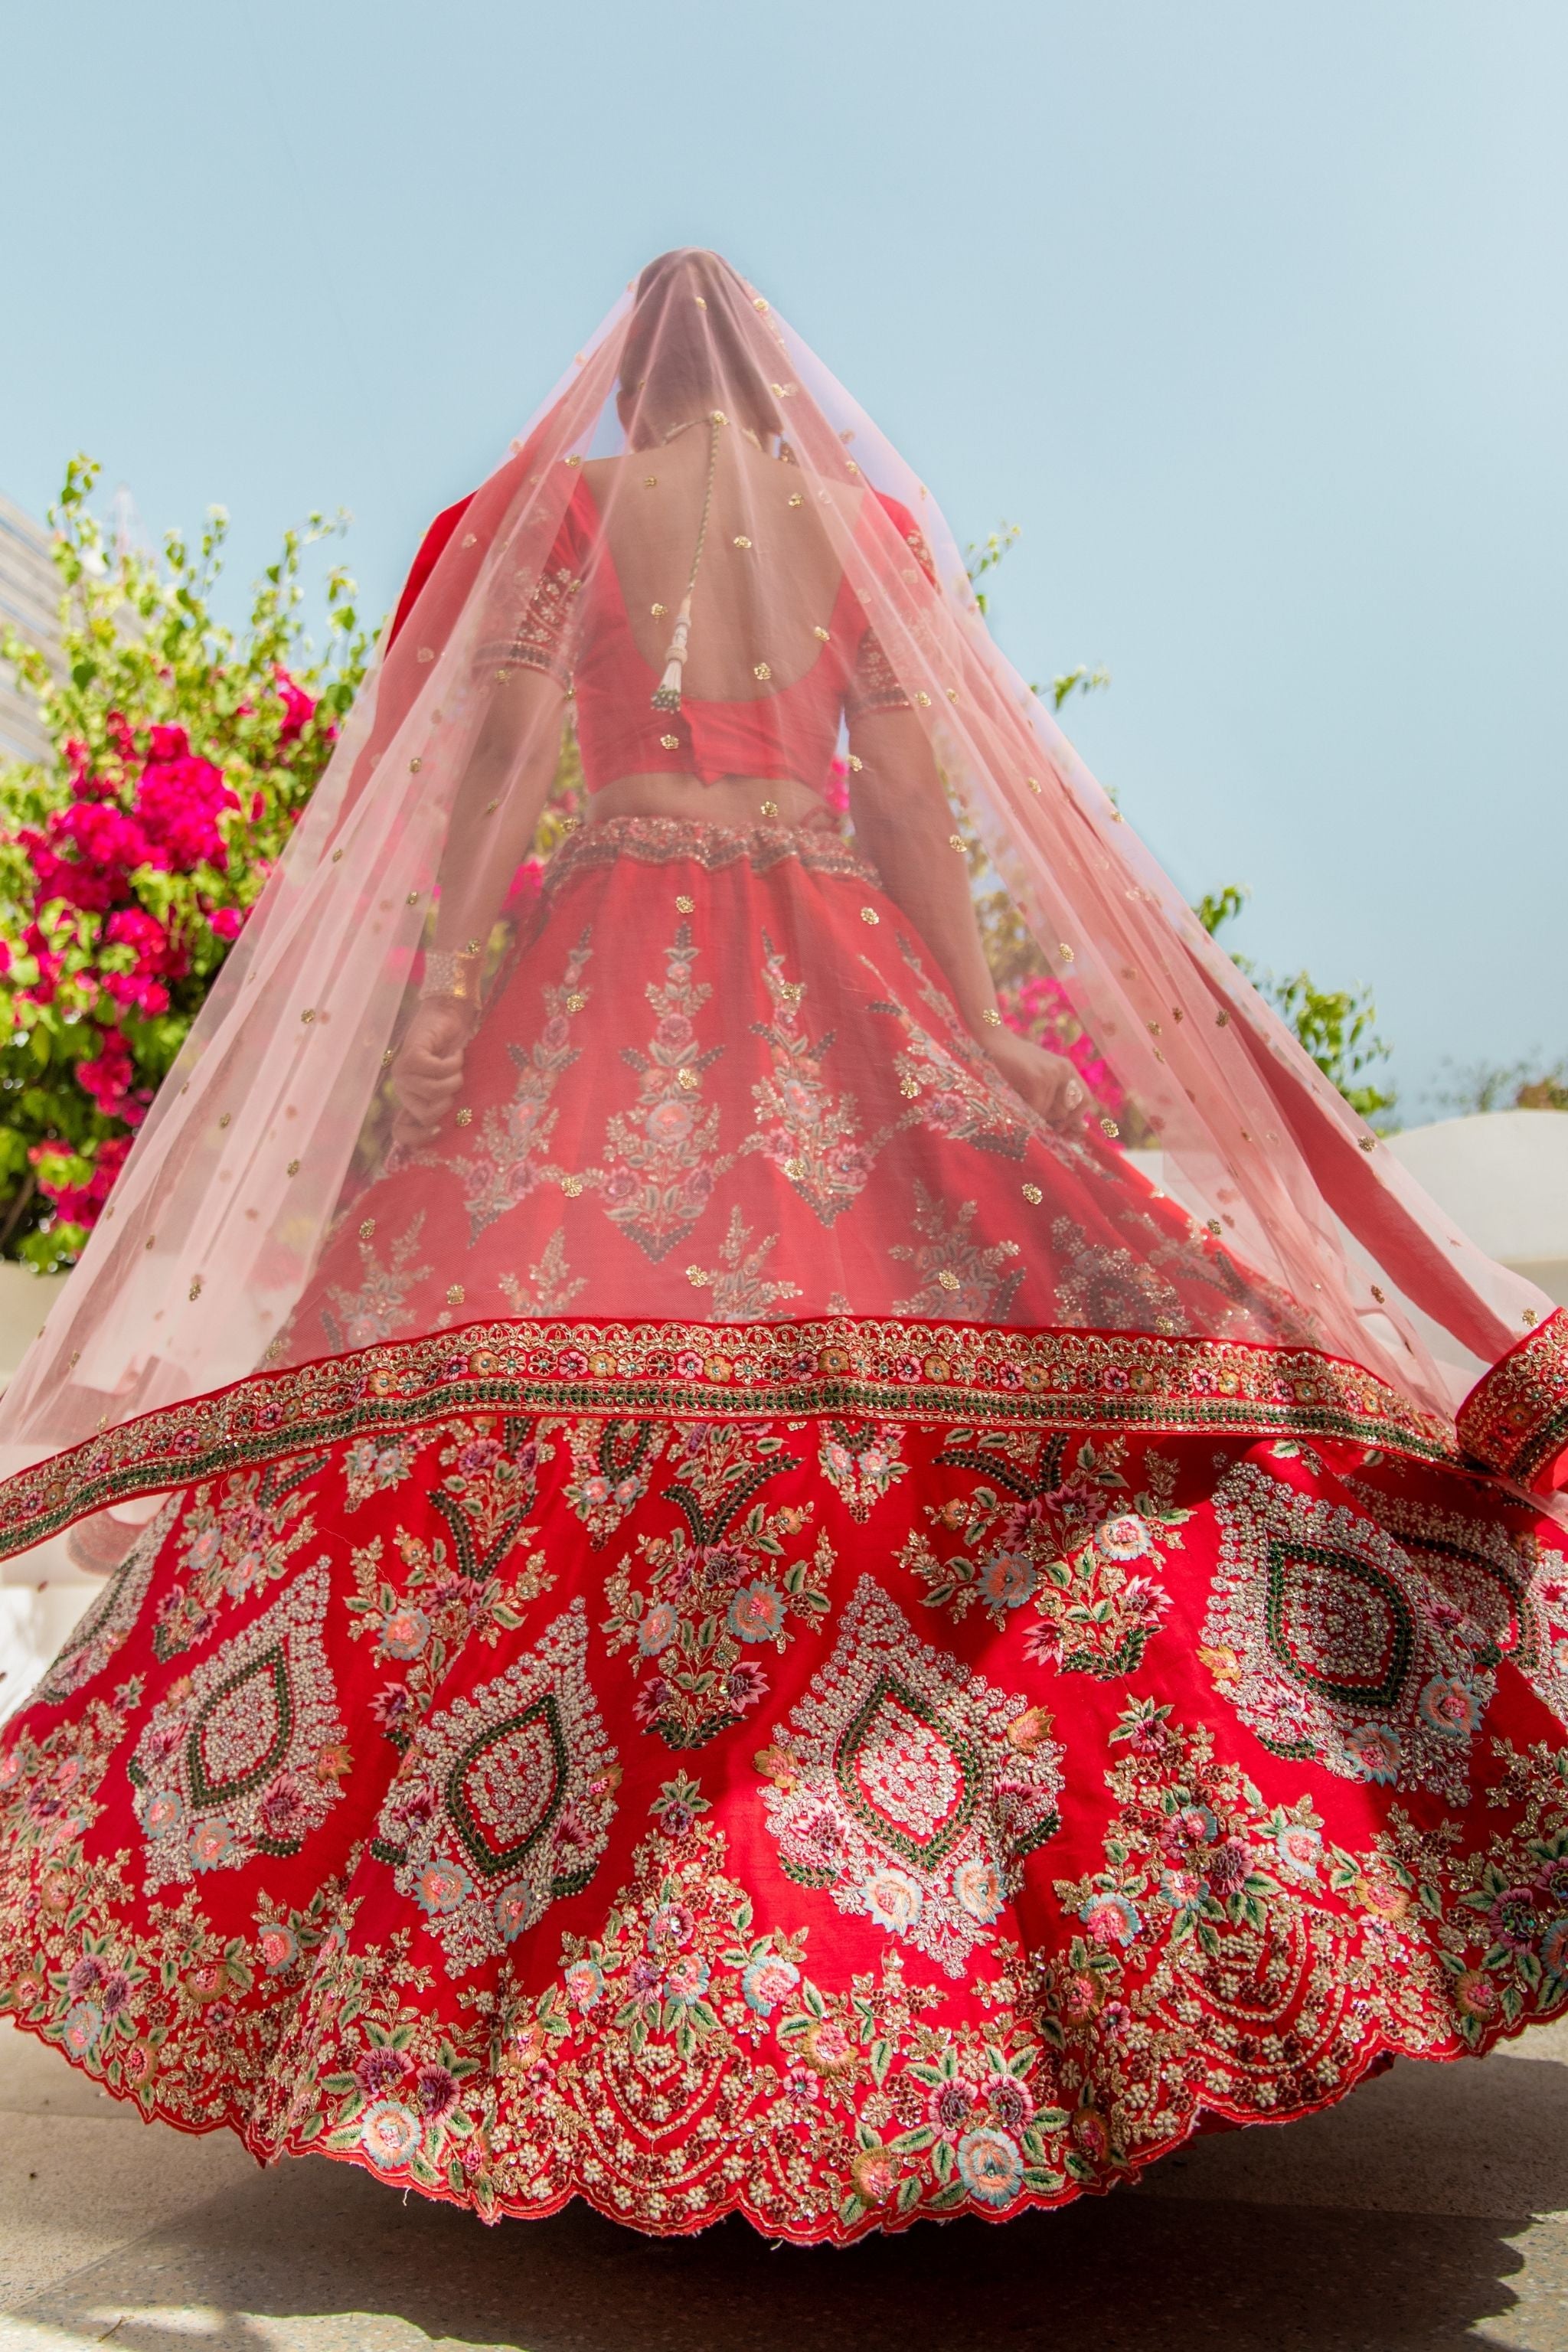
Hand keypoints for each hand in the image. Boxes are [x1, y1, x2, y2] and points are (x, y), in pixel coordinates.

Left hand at [390, 998, 473, 1147]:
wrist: (451, 1016)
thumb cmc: (456, 1052)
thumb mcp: (454, 1084)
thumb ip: (450, 1104)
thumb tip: (458, 1127)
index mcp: (411, 1099)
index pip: (401, 1131)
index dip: (419, 1138)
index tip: (441, 1131)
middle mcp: (403, 1088)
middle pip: (427, 1116)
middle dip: (450, 1100)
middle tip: (456, 1081)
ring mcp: (403, 1073)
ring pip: (434, 1093)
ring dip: (455, 1079)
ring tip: (457, 1065)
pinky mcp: (411, 1057)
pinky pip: (436, 1071)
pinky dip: (453, 1063)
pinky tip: (455, 1054)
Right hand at [976, 1024, 1086, 1128]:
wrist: (997, 1042)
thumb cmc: (1017, 1064)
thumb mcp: (1041, 1078)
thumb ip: (1059, 1098)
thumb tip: (1081, 1128)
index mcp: (1068, 1069)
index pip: (1086, 1100)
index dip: (1076, 1117)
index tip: (1061, 1125)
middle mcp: (1064, 1070)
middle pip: (1067, 1110)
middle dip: (1051, 1119)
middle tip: (1035, 1114)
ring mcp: (1051, 1073)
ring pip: (1049, 1112)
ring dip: (1035, 1113)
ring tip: (1021, 1099)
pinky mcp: (1037, 1078)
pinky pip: (1037, 1108)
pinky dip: (1026, 1110)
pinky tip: (1017, 1098)